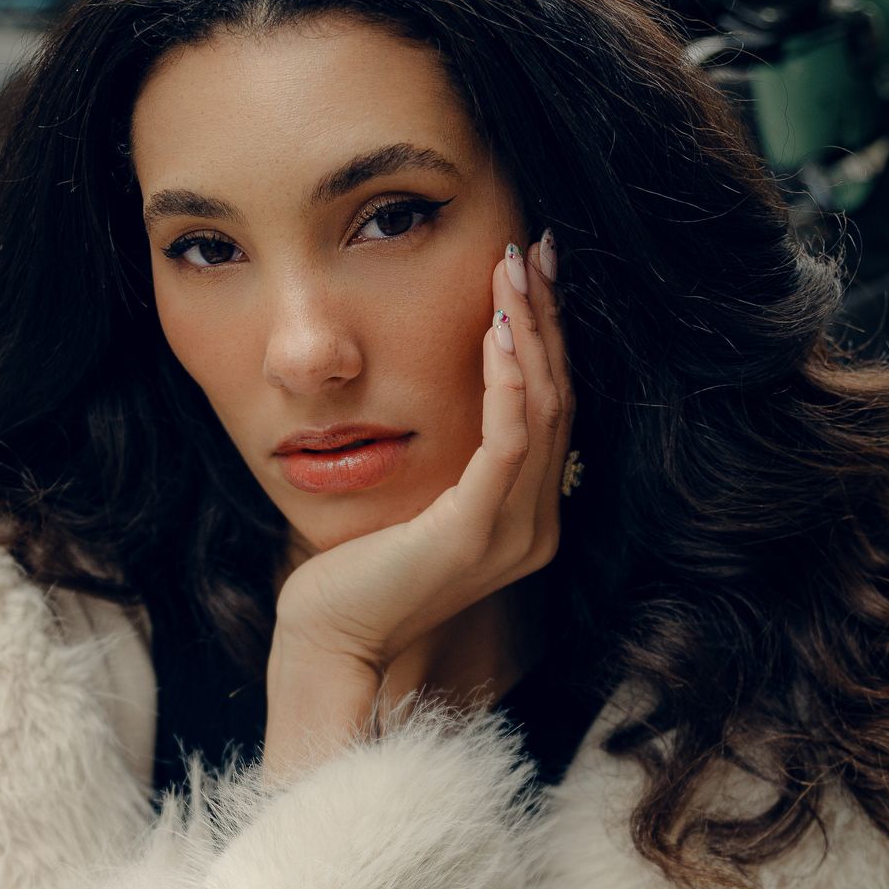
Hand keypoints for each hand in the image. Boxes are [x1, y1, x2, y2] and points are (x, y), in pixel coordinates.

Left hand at [272, 240, 572, 681]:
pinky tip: (495, 332)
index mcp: (527, 520)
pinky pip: (508, 444)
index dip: (548, 339)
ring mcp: (513, 534)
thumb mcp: (417, 500)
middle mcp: (536, 529)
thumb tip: (452, 386)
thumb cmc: (356, 570)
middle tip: (531, 251)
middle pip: (558, 402)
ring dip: (529, 333)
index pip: (551, 413)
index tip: (534, 275)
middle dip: (546, 320)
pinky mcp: (475, 534)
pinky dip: (506, 383)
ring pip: (542, 413)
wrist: (330, 637)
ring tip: (512, 271)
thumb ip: (451, 458)